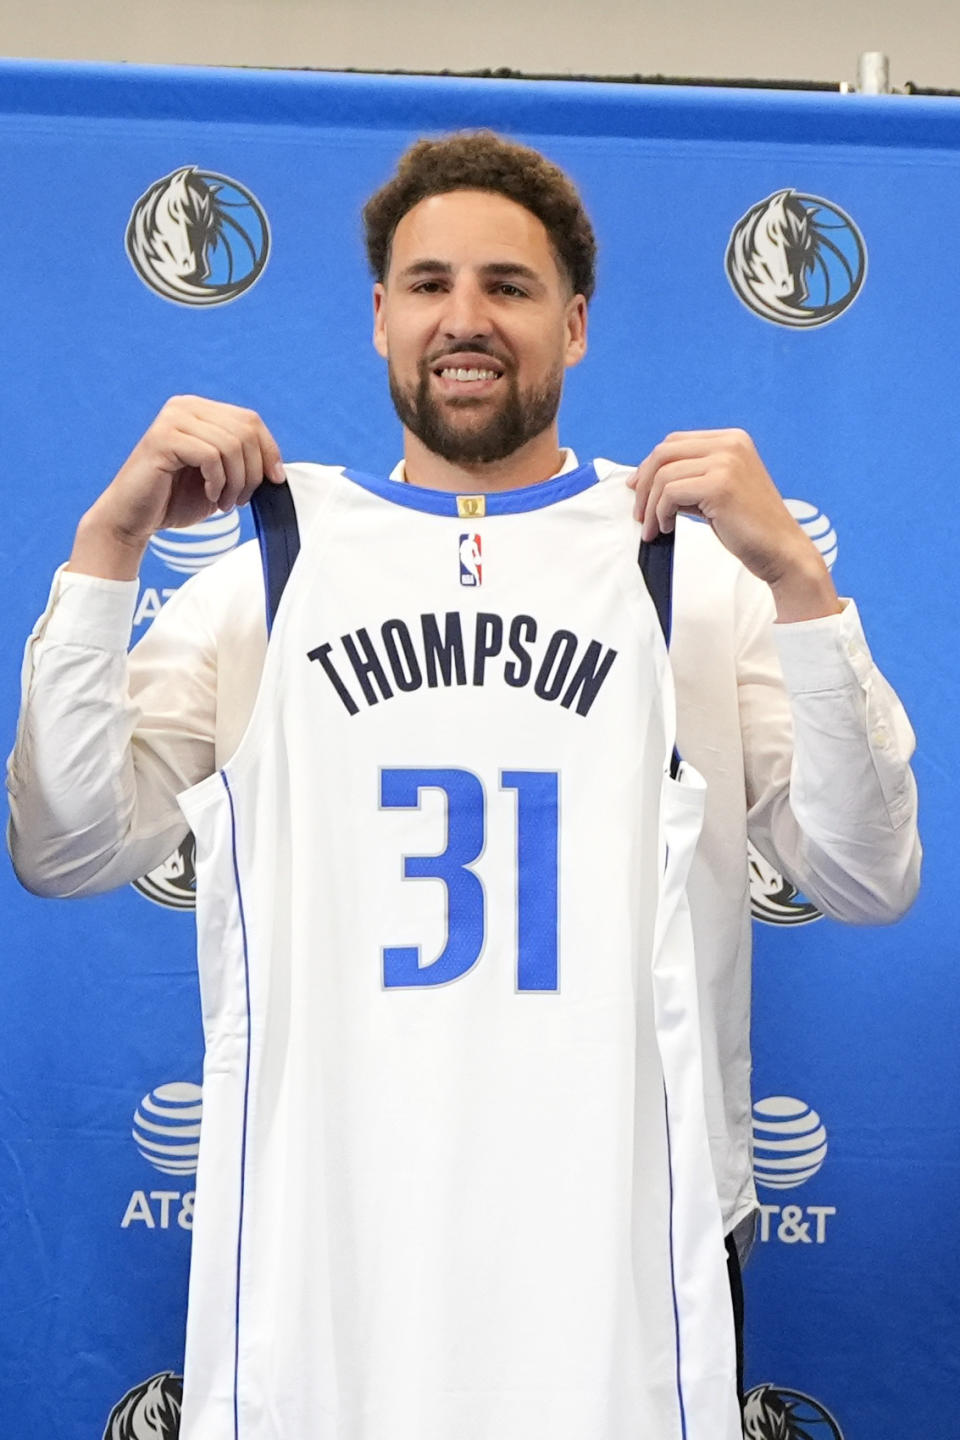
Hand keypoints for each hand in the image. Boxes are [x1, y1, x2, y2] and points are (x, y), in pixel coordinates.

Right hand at [68, 396, 284, 578]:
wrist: (133, 519)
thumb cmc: (175, 500)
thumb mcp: (220, 478)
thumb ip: (243, 462)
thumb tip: (277, 466)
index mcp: (200, 410)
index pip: (250, 420)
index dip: (269, 451)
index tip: (275, 480)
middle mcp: (184, 406)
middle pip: (245, 430)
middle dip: (253, 471)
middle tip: (241, 499)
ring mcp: (171, 419)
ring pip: (231, 444)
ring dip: (236, 481)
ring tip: (226, 502)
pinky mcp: (162, 439)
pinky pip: (210, 456)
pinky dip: (218, 481)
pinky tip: (211, 495)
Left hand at [627, 428, 840, 620]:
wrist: (780, 550)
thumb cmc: (749, 526)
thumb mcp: (718, 491)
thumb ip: (691, 478)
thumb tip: (647, 481)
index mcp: (731, 440)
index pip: (675, 442)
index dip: (649, 466)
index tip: (638, 489)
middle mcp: (730, 444)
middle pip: (664, 453)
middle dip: (644, 484)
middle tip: (639, 513)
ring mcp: (727, 462)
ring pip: (664, 475)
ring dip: (650, 506)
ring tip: (652, 527)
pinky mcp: (720, 485)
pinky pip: (671, 494)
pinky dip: (660, 513)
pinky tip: (666, 528)